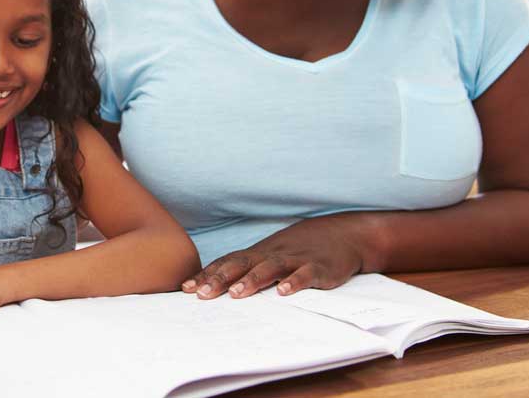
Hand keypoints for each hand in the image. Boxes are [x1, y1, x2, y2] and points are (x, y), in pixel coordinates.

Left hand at [181, 216, 365, 298]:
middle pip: (243, 263)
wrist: (342, 234)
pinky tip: (284, 292)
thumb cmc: (298, 249)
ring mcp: (296, 259)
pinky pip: (305, 274)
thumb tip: (215, 286)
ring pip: (271, 267)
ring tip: (237, 294)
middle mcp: (273, 254)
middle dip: (221, 279)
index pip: (228, 262)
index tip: (186, 289)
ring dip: (253, 280)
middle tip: (202, 294)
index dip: (207, 275)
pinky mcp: (319, 268)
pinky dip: (295, 282)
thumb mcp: (272, 255)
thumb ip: (248, 269)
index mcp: (259, 253)